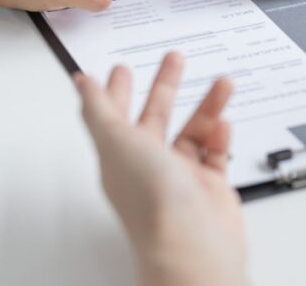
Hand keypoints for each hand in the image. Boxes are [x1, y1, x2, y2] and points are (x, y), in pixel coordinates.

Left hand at [76, 53, 246, 285]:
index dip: (118, 90)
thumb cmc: (152, 203)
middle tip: (174, 59)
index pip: (116, 116)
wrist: (193, 246)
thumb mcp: (117, 142)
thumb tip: (81, 83)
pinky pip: (216, 154)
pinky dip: (221, 137)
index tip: (121, 69)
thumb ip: (99, 109)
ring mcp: (180, 178)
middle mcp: (149, 166)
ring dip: (207, 105)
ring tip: (221, 83)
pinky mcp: (209, 189)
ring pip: (193, 131)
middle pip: (156, 117)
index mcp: (120, 156)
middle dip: (165, 86)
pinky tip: (224, 124)